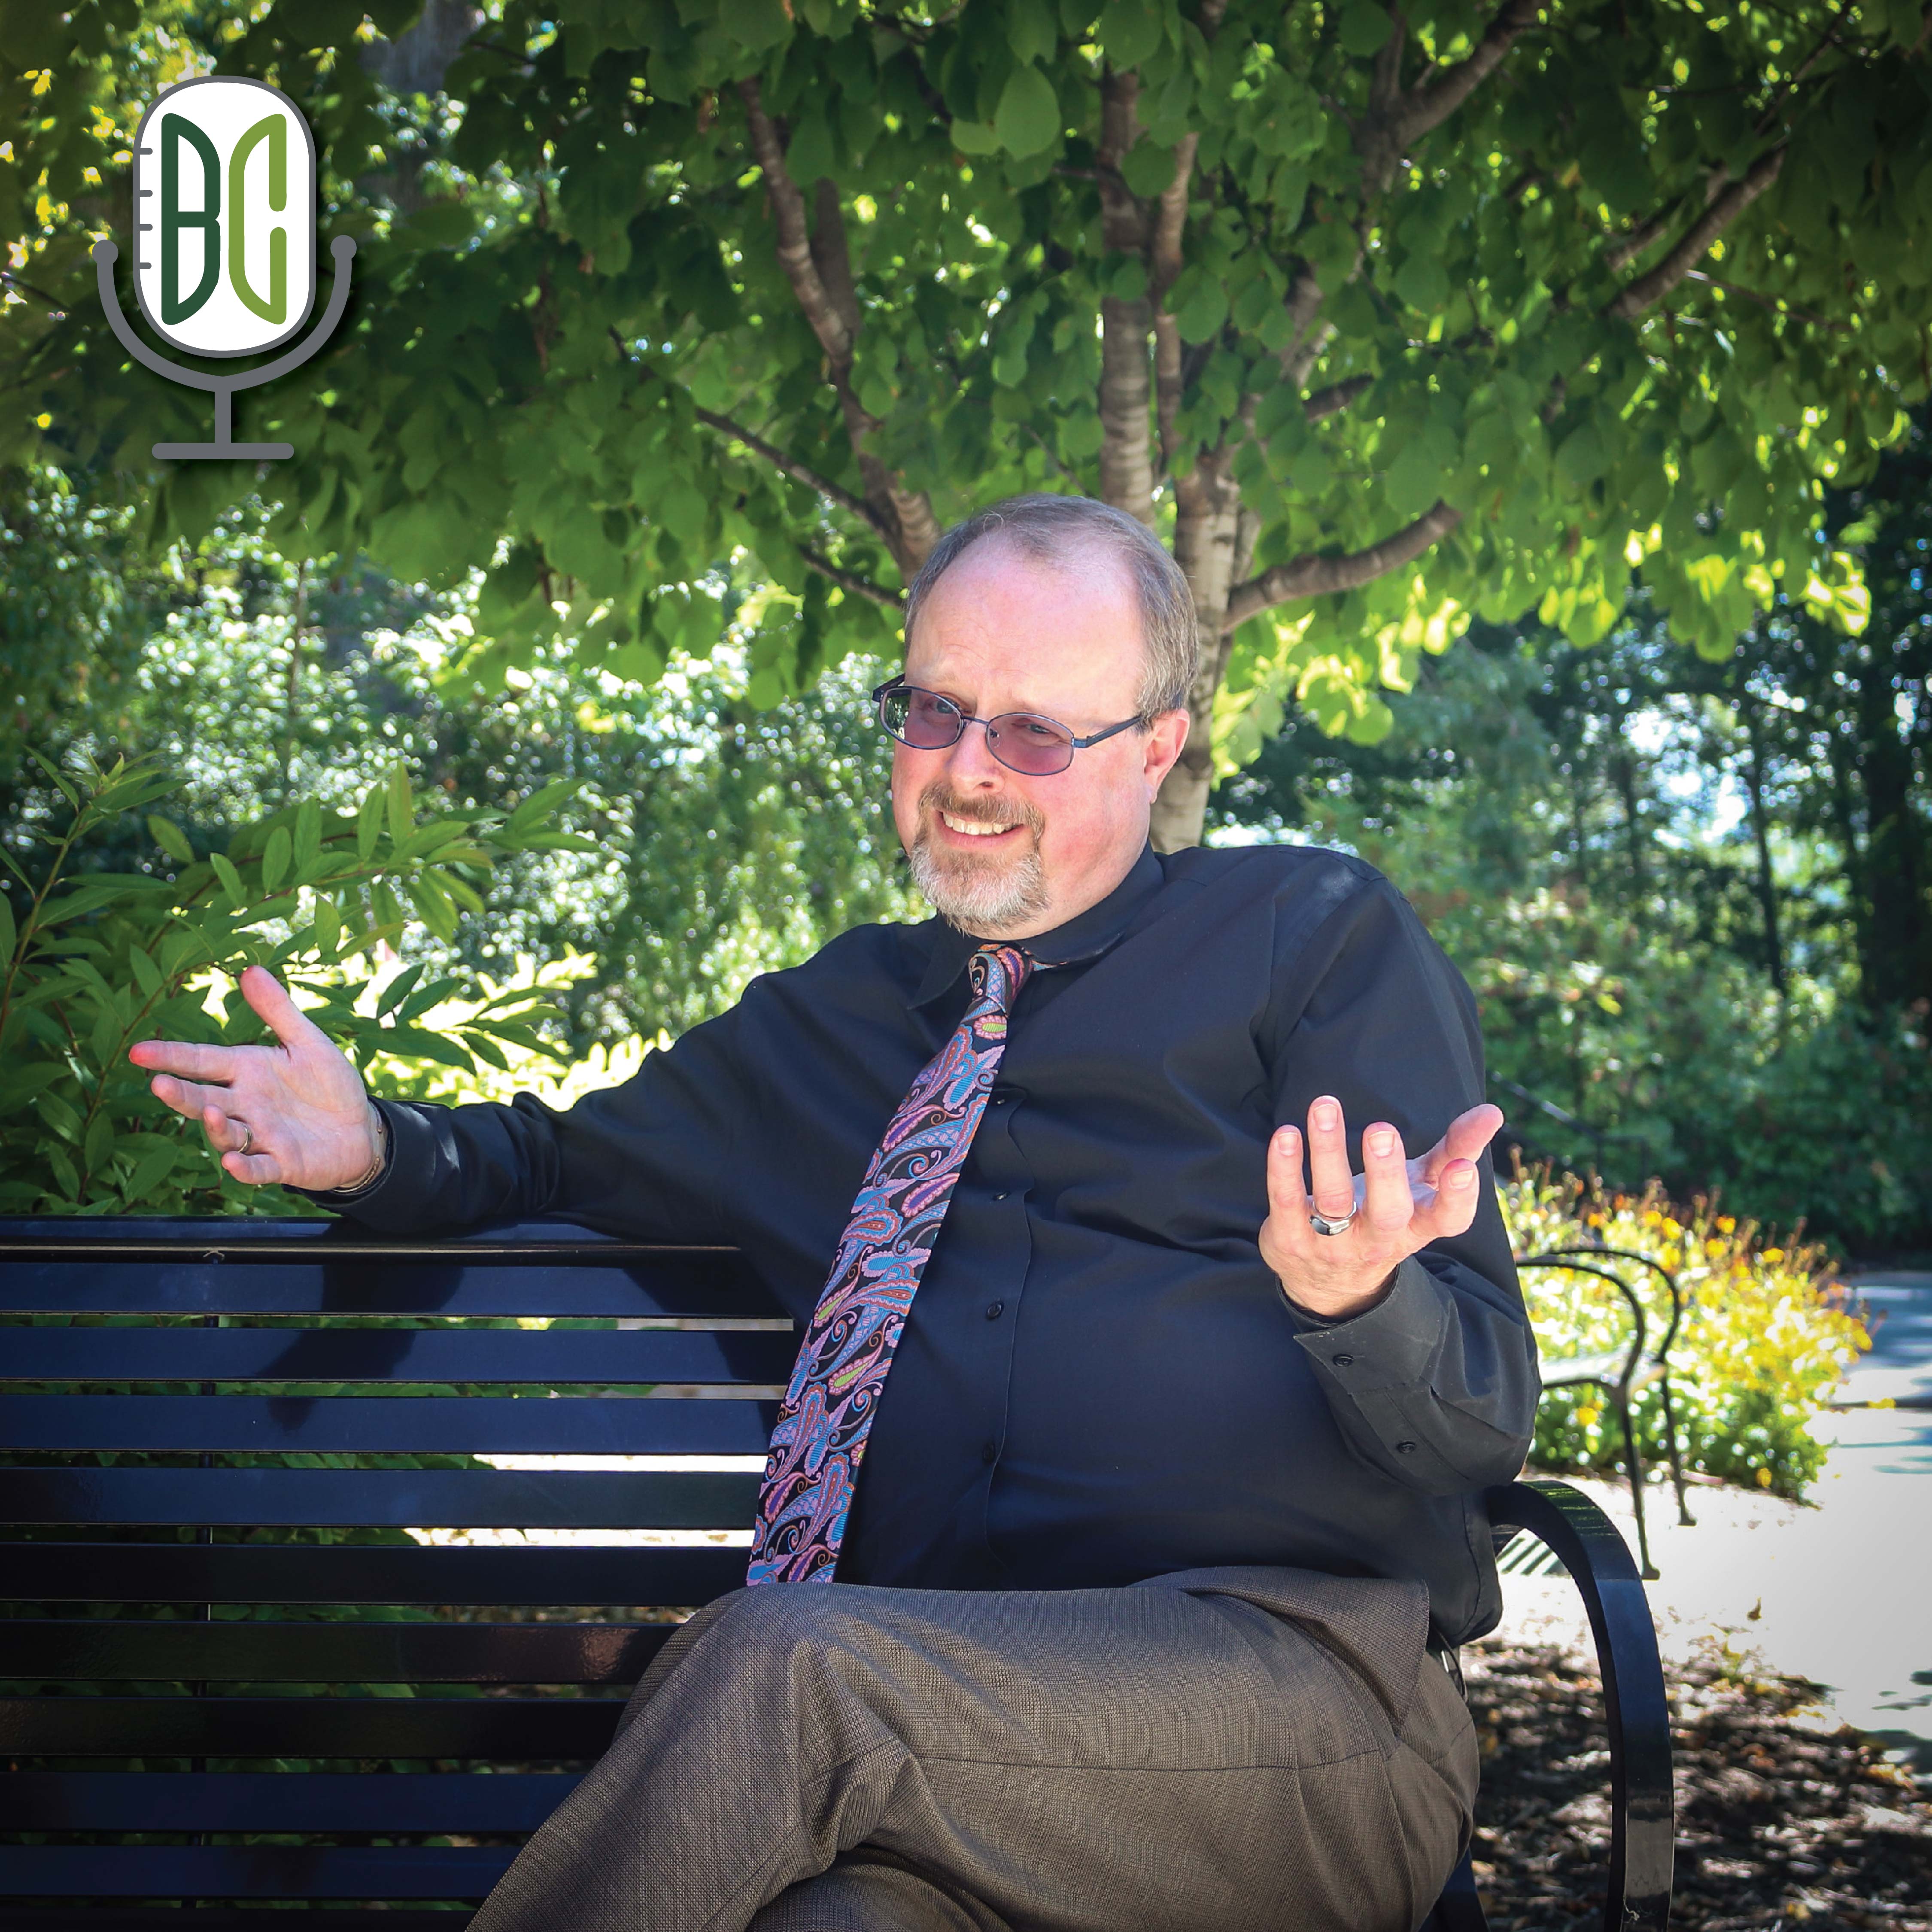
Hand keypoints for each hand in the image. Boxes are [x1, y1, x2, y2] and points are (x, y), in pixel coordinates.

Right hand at [129, 964, 383, 1190]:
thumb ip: (278, 1011)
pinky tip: (231, 1162)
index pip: (202, 1061)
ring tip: (210, 1112)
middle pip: (203, 1099)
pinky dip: (245, 1168)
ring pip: (227, 1133)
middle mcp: (245, 1105)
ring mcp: (261, 1136)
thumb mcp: (308, 1042)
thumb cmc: (329, 1085)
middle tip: (158, 1084)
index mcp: (247, 1071)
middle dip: (181, 1094)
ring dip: (215, 1126)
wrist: (360, 1128)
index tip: (137, 1052)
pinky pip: (259, 1168)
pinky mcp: (283, 1163)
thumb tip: (251, 969)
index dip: (171, 1056)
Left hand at [1259, 1096, 1504, 1321]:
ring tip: (1325, 1106)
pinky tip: (1287, 1133)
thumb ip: (1456, 1150)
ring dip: (1328, 1150)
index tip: (1463, 1167)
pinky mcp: (1291, 1238)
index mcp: (1417, 1226)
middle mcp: (1378, 1239)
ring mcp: (1333, 1243)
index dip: (1458, 1199)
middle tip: (1382, 1128)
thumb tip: (1493, 1112)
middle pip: (1387, 1212)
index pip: (1447, 1221)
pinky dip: (1284, 1167)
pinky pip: (1286, 1201)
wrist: (1329, 1281)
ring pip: (1333, 1200)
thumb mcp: (1422, 1188)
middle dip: (1385, 1171)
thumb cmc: (1385, 1216)